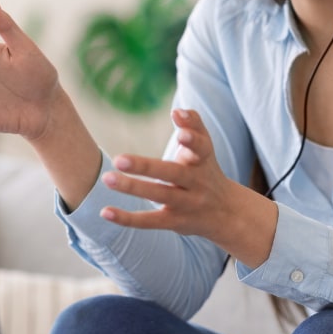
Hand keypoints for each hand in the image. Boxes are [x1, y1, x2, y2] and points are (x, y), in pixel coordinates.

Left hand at [99, 109, 232, 236]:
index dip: (192, 140)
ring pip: (159, 195)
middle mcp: (197, 182)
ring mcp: (186, 204)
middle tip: (118, 159)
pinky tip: (105, 211)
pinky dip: (127, 218)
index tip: (180, 133)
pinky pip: (150, 221)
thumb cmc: (206, 171)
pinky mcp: (175, 222)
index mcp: (203, 160)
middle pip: (173, 173)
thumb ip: (194, 124)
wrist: (226, 213)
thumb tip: (178, 111)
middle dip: (146, 167)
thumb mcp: (206, 148)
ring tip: (107, 178)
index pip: (201, 148)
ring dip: (132, 188)